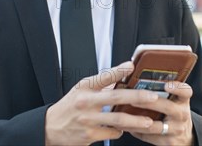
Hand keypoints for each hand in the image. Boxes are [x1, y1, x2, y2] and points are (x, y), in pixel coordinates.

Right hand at [44, 61, 159, 145]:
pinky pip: (111, 133)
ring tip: (148, 121)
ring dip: (135, 121)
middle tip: (152, 97)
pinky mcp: (89, 135)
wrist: (49, 127)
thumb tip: (122, 73)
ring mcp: (88, 120)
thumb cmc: (69, 106)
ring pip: (116, 119)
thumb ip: (100, 83)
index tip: (131, 65)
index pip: (103, 76)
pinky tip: (125, 130)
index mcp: (85, 88)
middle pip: (115, 97)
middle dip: (136, 97)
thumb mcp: (81, 89)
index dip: (118, 70)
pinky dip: (120, 131)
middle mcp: (86, 102)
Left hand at [128, 81, 194, 145]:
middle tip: (133, 98)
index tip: (167, 85)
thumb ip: (161, 90)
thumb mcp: (174, 100)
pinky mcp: (167, 142)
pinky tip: (124, 125)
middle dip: (148, 103)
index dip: (178, 88)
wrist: (184, 137)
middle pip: (167, 107)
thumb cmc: (173, 112)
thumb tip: (136, 71)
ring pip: (155, 125)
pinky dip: (134, 130)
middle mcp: (182, 114)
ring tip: (123, 114)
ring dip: (137, 120)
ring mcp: (175, 130)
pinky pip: (148, 136)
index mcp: (183, 100)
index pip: (186, 92)